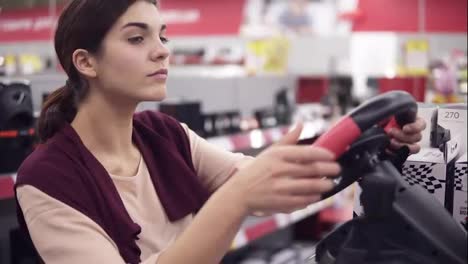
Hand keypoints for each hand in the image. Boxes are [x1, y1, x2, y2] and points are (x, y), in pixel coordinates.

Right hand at [226, 123, 340, 214]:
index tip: (332, 156)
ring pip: (310, 186)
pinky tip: (316, 195)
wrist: (240, 193)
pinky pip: (303, 200)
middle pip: (311, 170)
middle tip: (336, 169)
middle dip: (328, 170)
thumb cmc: (257, 170)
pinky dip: (313, 198)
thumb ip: (288, 139)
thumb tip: (300, 124)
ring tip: (330, 183)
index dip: (322, 154)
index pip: (306, 153)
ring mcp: (280, 187)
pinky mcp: (281, 202)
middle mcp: (279, 170)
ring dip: (324, 185)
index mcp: (277, 155)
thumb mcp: (270, 152)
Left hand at [387, 116, 426, 153]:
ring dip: (402, 145)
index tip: (405, 128)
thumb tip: (392, 112)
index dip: (415, 127)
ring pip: (414, 148)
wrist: (374, 130)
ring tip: (391, 142)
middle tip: (391, 132)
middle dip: (403, 136)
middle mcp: (412, 133)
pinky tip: (387, 148)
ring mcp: (408, 143)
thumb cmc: (383, 120)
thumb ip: (394, 112)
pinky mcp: (401, 151)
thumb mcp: (388, 113)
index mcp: (412, 122)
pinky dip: (395, 153)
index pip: (421, 125)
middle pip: (417, 137)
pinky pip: (404, 155)